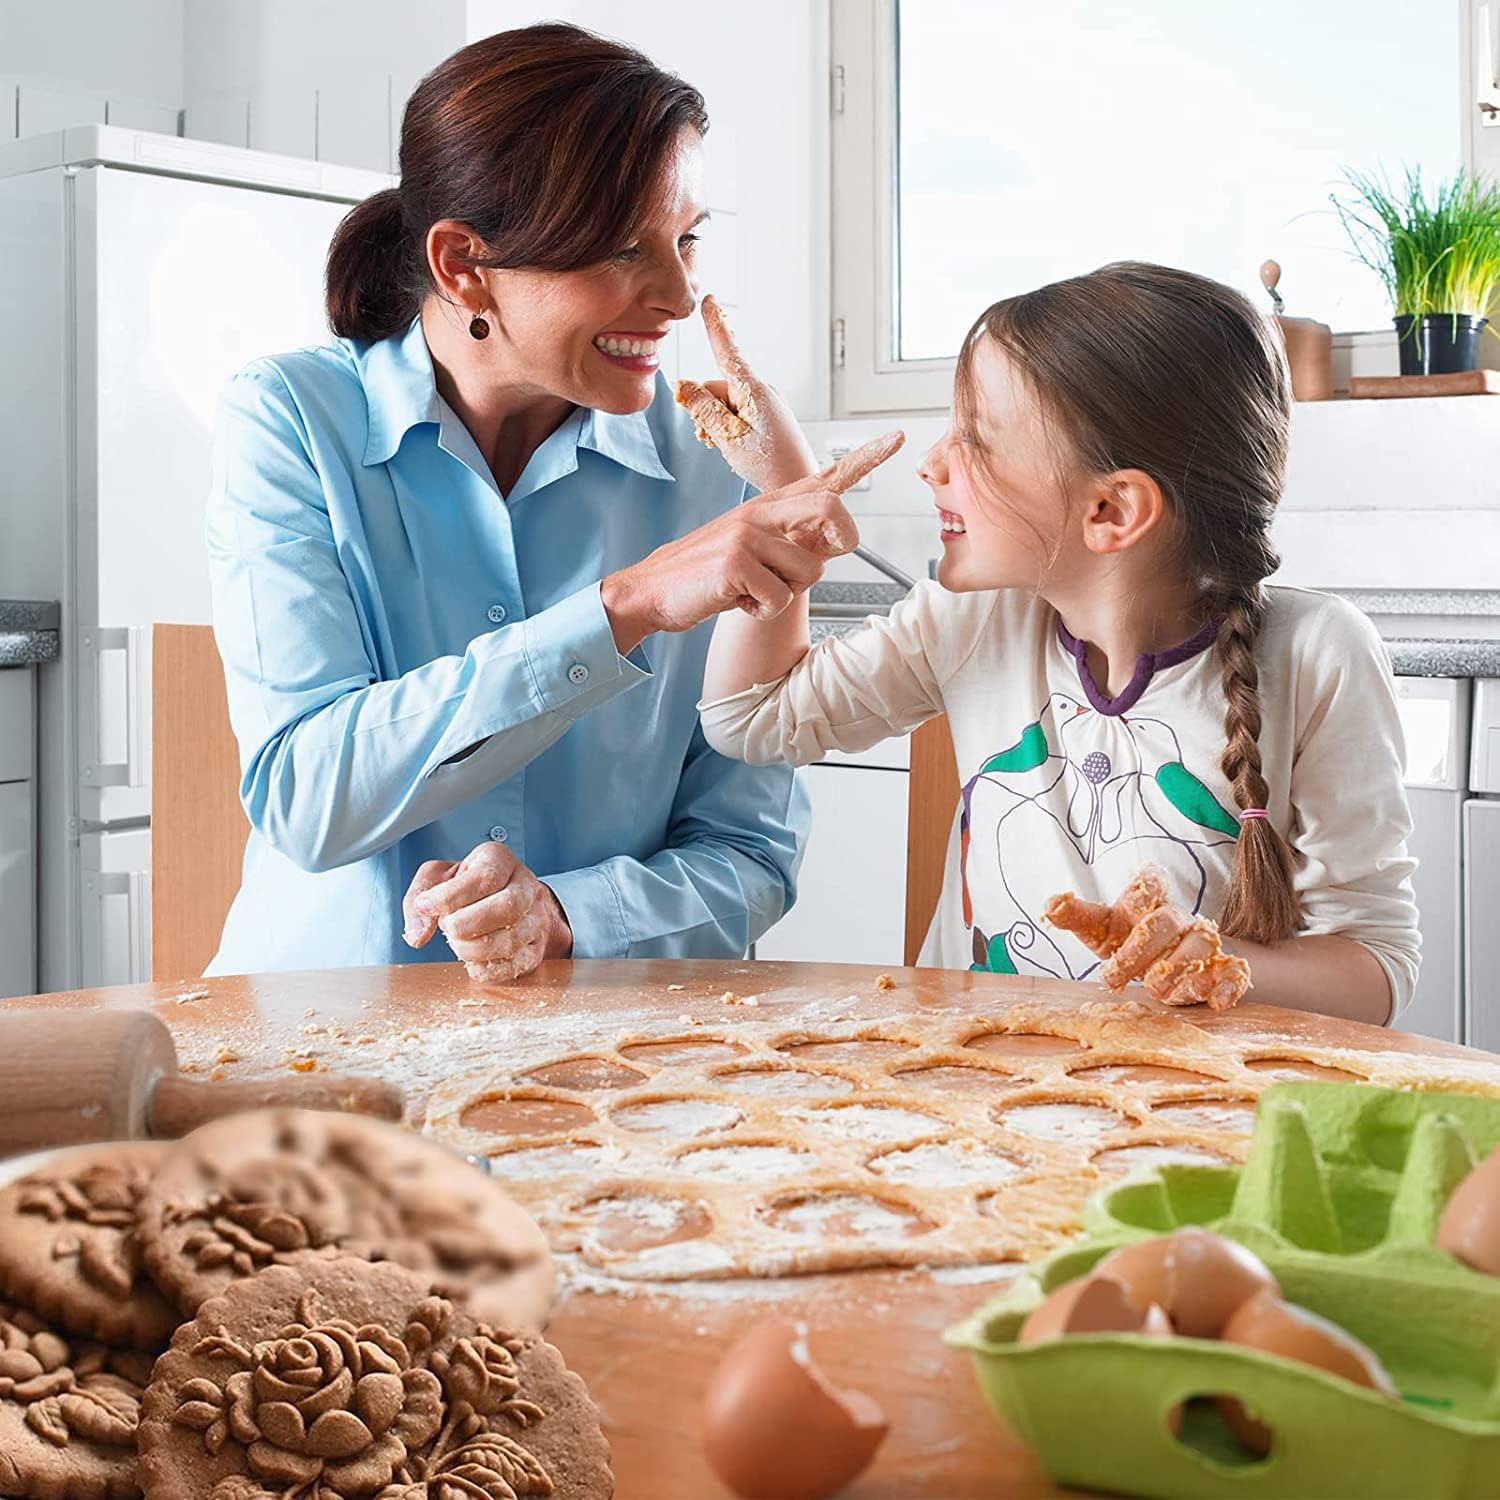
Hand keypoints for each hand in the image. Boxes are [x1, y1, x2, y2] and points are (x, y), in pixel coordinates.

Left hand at [402, 842, 571, 984]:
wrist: (504, 899)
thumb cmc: (468, 886)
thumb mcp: (437, 877)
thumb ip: (419, 896)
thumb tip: (417, 935)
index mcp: (499, 860)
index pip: (484, 878)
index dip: (449, 897)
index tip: (427, 906)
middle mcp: (525, 886)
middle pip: (506, 908)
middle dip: (465, 925)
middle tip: (447, 927)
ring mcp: (536, 917)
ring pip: (512, 940)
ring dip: (473, 950)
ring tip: (457, 943)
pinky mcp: (536, 947)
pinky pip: (515, 965)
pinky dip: (487, 969)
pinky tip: (472, 960)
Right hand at [600, 431, 903, 653]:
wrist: (649, 591)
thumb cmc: (705, 575)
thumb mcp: (749, 548)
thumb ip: (790, 541)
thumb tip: (829, 546)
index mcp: (768, 507)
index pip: (823, 478)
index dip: (863, 459)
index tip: (896, 439)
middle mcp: (760, 512)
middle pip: (832, 512)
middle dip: (841, 542)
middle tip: (822, 556)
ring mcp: (747, 534)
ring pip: (810, 572)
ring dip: (785, 593)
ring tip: (751, 588)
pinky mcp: (736, 562)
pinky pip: (780, 599)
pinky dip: (762, 611)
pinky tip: (737, 601)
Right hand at [674, 295, 818, 490]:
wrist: (799, 486)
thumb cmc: (769, 464)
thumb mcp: (727, 436)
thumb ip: (703, 409)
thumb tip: (683, 385)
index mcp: (754, 390)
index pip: (728, 350)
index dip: (715, 326)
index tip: (709, 300)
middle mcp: (762, 390)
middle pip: (717, 387)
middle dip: (707, 410)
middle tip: (714, 439)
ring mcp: (767, 403)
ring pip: (725, 403)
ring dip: (717, 423)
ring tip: (728, 448)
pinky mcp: (769, 416)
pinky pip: (738, 413)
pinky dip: (729, 427)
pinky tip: (735, 447)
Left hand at [1044, 866, 1251, 1009]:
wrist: (1167, 962)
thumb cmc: (1128, 941)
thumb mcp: (1099, 929)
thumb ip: (1076, 916)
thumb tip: (1050, 904)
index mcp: (1144, 904)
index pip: (1148, 885)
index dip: (1143, 890)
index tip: (1135, 902)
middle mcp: (1175, 919)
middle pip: (1167, 921)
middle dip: (1144, 947)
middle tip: (1116, 977)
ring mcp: (1201, 942)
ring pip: (1201, 944)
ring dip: (1181, 968)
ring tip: (1160, 991)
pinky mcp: (1222, 968)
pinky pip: (1234, 972)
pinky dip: (1229, 986)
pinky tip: (1218, 1002)